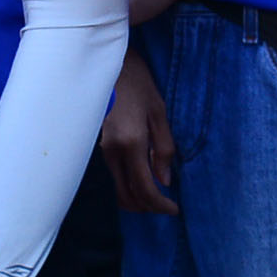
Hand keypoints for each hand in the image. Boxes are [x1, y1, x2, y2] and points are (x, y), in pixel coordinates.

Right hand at [99, 51, 178, 213]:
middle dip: (148, 208)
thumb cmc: (138, 85)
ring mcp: (104, 151)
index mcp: (131, 144)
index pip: (144, 188)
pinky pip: (116, 176)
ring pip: (119, 188)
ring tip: (158, 194)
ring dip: (138, 198)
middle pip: (127, 196)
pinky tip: (145, 177)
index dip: (160, 205)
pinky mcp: (102, 147)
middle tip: (166, 206)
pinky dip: (130, 185)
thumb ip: (163, 149)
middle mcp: (113, 152)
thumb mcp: (158, 113)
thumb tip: (165, 181)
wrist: (110, 67)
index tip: (174, 209)